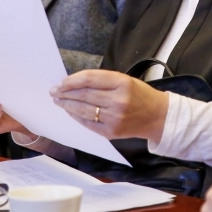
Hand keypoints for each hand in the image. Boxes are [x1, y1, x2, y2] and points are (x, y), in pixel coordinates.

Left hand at [50, 70, 168, 142]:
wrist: (157, 116)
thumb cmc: (140, 95)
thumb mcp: (125, 80)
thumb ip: (102, 80)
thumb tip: (75, 82)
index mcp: (122, 83)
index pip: (89, 79)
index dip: (72, 81)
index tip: (61, 82)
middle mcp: (117, 100)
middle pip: (84, 95)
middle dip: (65, 93)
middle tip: (54, 91)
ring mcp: (114, 118)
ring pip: (83, 110)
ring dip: (67, 105)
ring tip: (58, 101)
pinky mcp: (111, 132)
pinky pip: (88, 123)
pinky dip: (76, 117)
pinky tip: (70, 111)